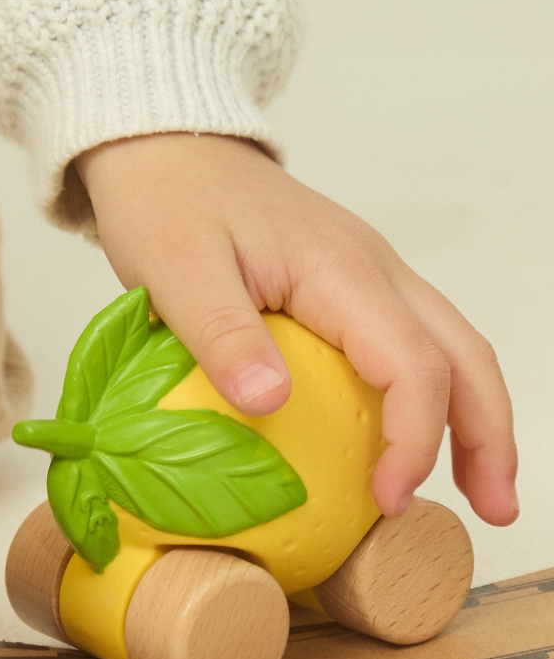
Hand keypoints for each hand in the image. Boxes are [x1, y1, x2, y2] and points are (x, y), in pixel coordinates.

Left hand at [76, 132, 517, 526]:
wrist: (165, 149)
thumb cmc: (166, 202)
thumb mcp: (174, 269)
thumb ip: (221, 334)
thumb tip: (268, 404)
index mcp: (339, 269)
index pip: (411, 361)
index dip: (413, 437)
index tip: (388, 497)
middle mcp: (372, 268)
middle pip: (462, 354)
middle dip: (488, 435)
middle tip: (494, 509)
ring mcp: (365, 273)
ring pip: (448, 345)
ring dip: (472, 416)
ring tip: (478, 488)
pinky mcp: (345, 284)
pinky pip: (408, 340)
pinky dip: (427, 394)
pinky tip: (405, 435)